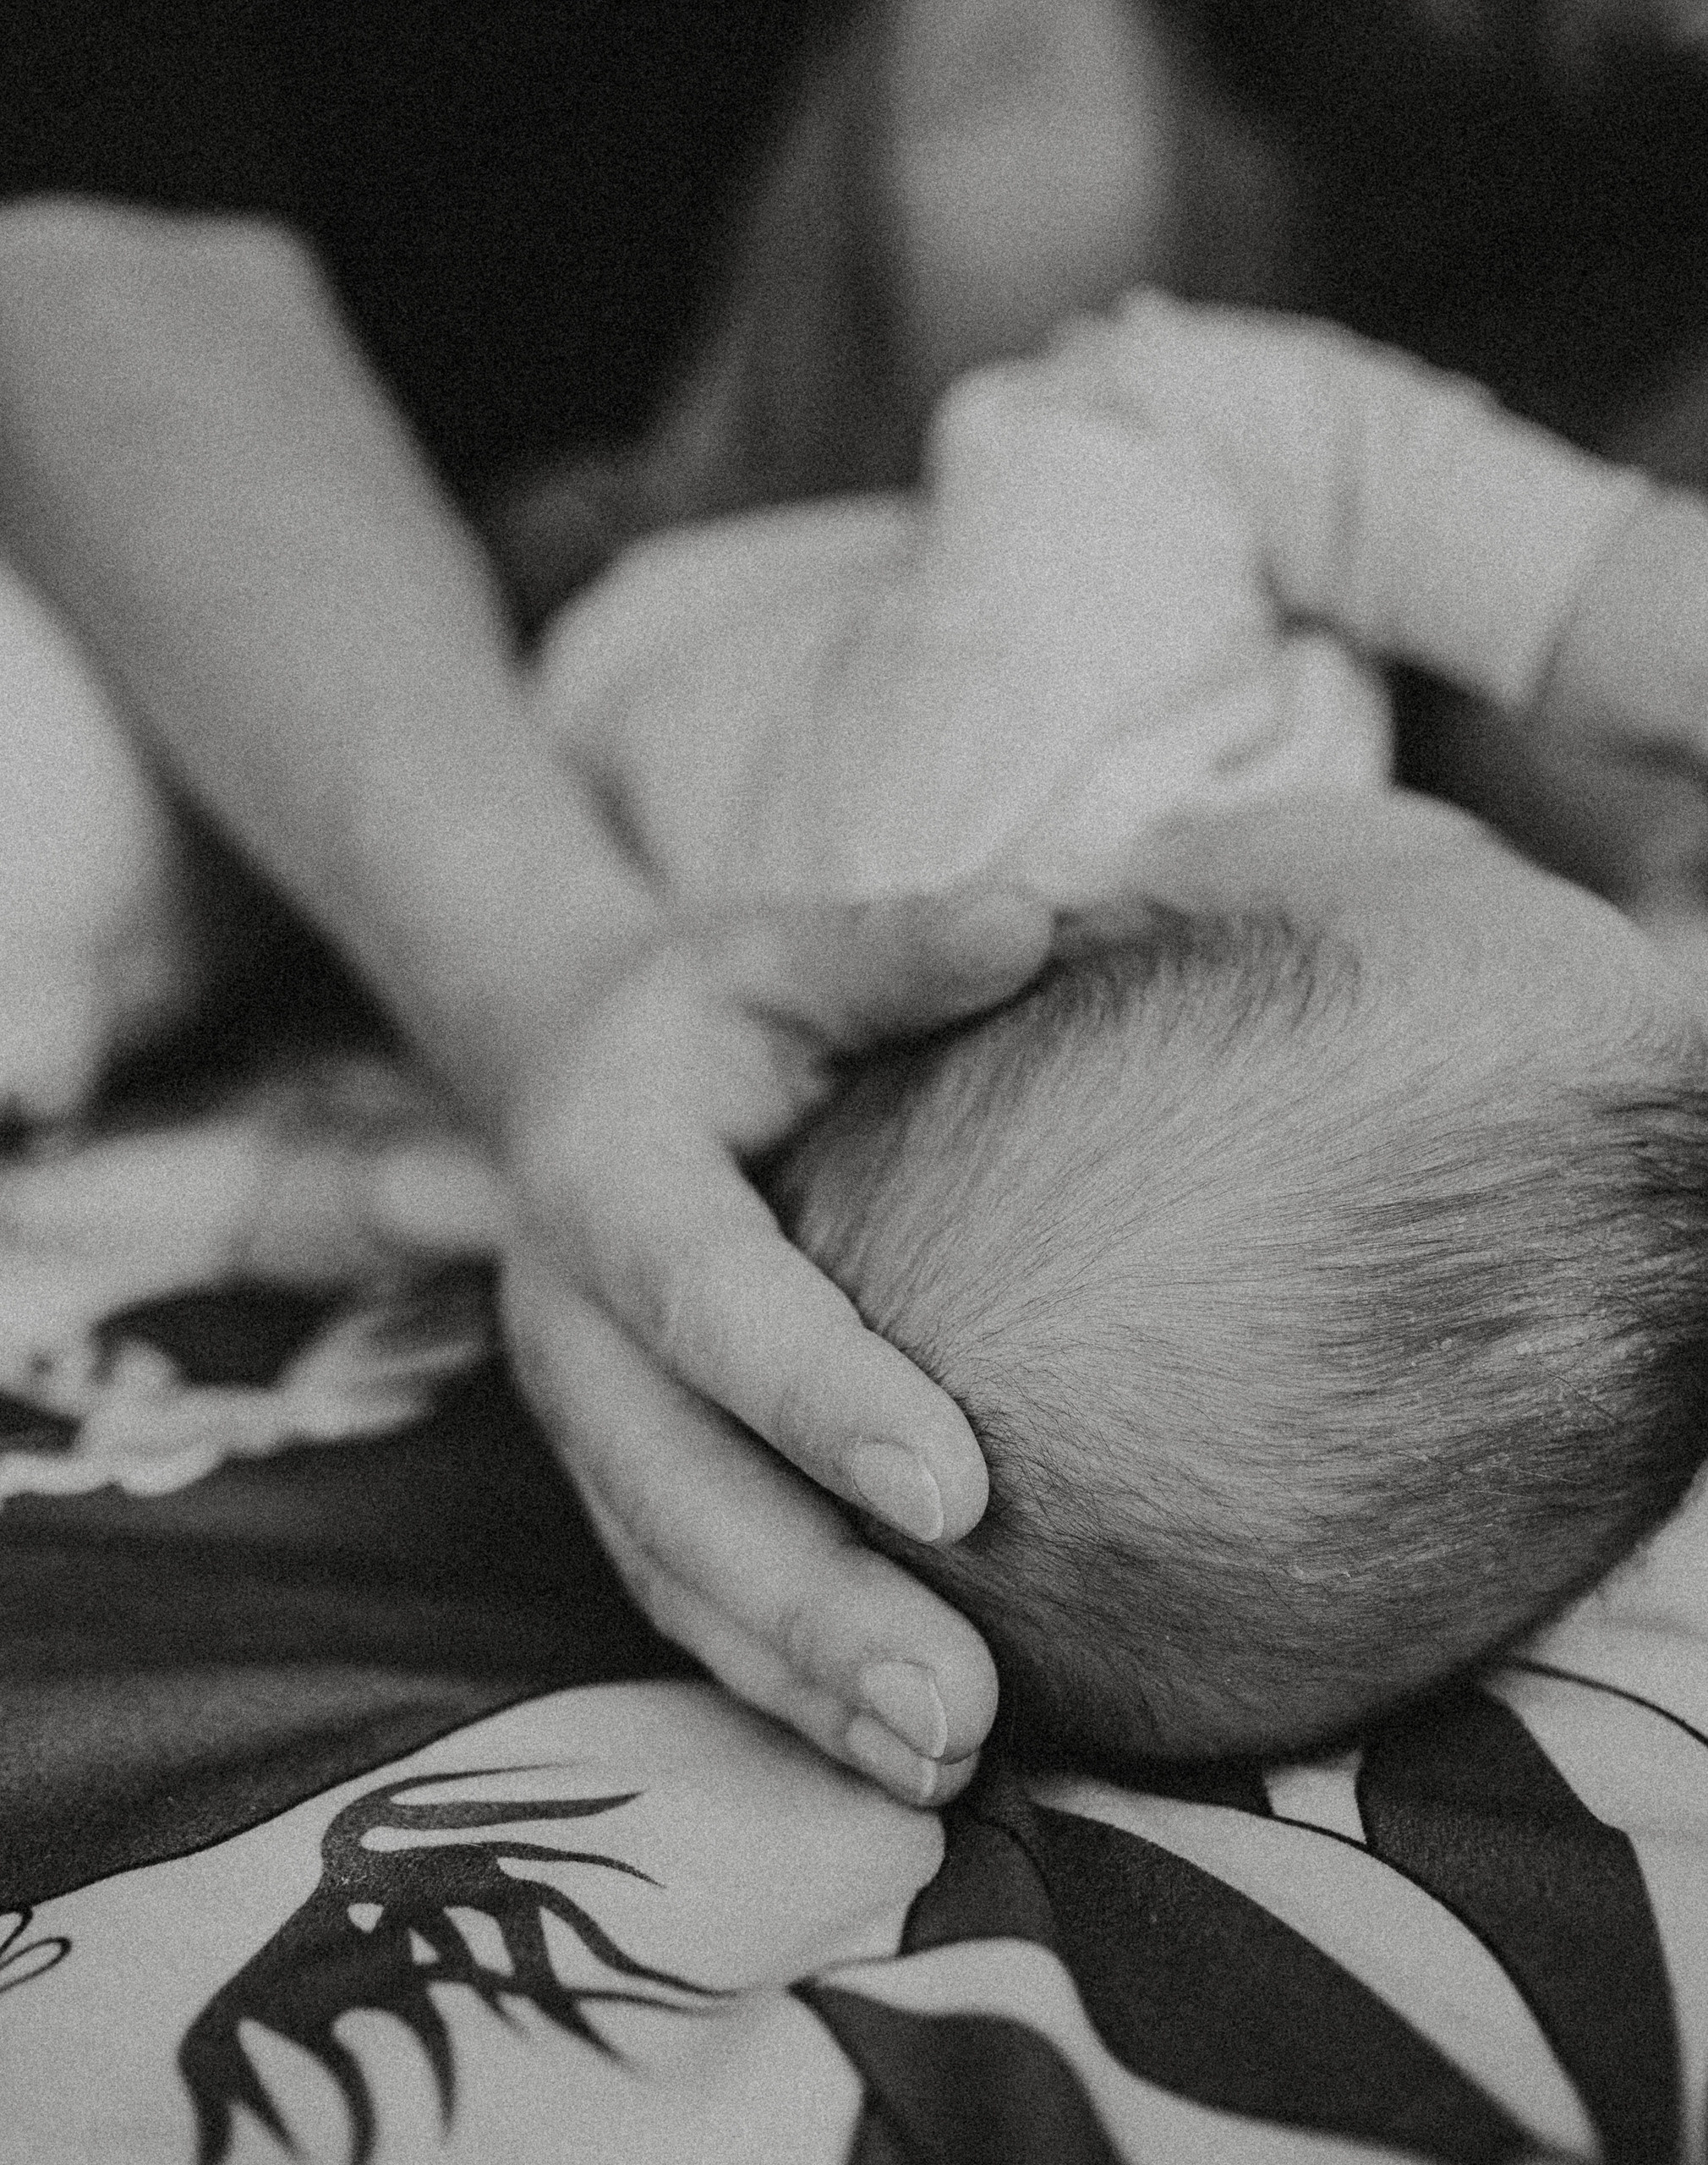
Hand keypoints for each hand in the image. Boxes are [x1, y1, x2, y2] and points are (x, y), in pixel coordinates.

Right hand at [498, 885, 1051, 1805]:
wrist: (570, 1088)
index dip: (817, 1395)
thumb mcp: (776, 952)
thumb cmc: (710, 1018)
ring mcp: (585, 1422)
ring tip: (950, 1763)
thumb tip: (1039, 916)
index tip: (961, 1488)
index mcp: (607, 1178)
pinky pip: (686, 1603)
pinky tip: (897, 1756)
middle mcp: (574, 1323)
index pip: (709, 1298)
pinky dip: (779, 1691)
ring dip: (801, 1685)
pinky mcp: (619, 1482)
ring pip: (674, 1576)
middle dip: (813, 1606)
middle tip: (964, 1708)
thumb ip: (891, 949)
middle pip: (677, 1486)